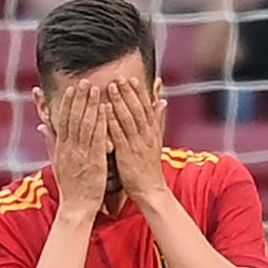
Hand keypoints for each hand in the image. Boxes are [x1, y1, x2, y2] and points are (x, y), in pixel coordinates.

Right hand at [41, 79, 107, 217]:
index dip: (68, 103)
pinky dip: (100, 122)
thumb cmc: (70, 186)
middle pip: (73, 118)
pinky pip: (97, 138)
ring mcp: (81, 154)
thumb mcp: (56, 162)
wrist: (76, 207)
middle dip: (79, 99)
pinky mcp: (94, 160)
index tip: (73, 88)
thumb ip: (50, 142)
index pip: (63, 121)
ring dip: (90, 105)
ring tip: (96, 89)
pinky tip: (105, 109)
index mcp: (61, 148)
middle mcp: (69, 148)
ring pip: (85, 124)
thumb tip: (41, 126)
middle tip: (85, 81)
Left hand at [104, 78, 169, 203]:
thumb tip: (163, 101)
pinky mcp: (127, 154)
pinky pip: (119, 134)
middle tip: (119, 77)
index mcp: (152, 132)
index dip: (139, 92)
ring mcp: (137, 144)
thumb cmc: (148, 166)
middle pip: (138, 109)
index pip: (146, 107)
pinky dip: (112, 121)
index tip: (131, 79)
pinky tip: (104, 110)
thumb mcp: (156, 140)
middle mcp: (146, 135)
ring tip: (111, 87)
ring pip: (129, 118)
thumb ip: (157, 120)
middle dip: (128, 92)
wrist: (151, 189)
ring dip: (120, 102)